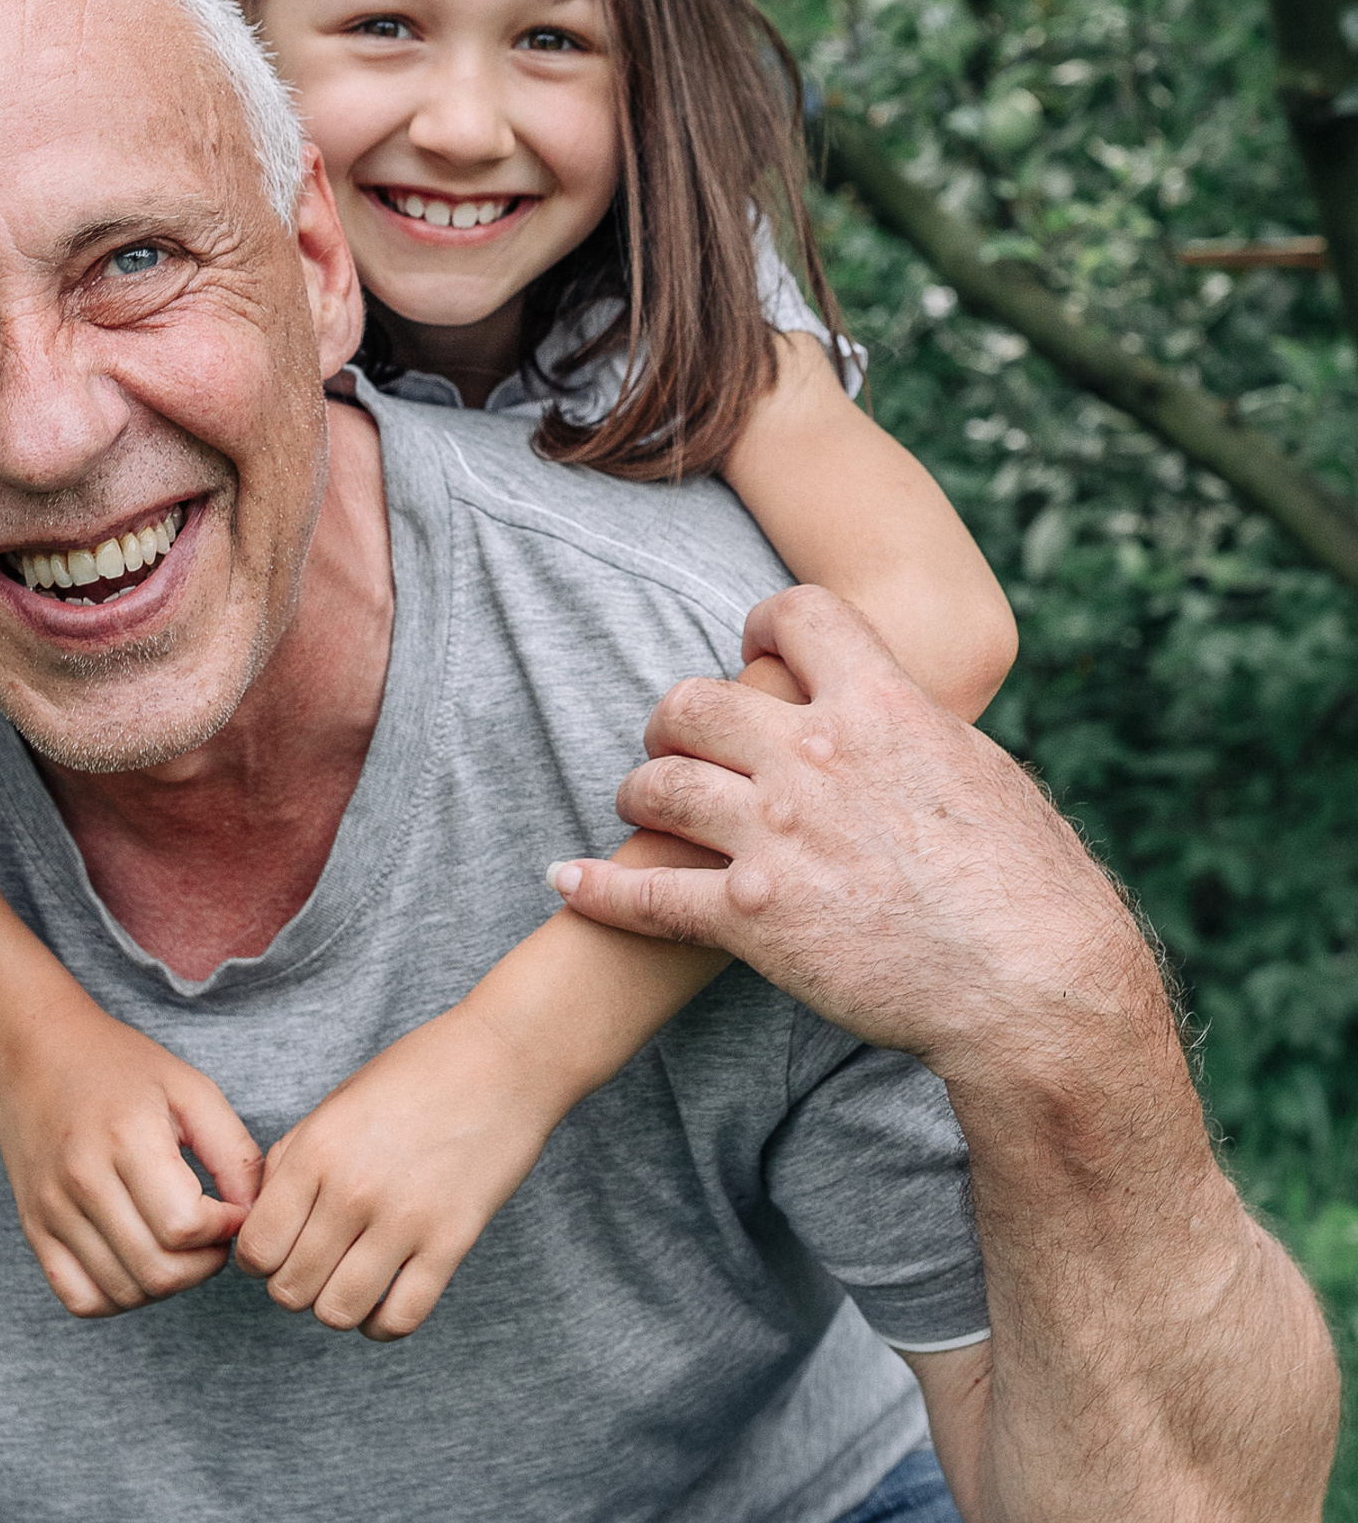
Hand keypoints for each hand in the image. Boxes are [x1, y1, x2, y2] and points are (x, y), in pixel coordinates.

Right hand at [0, 986, 262, 1318]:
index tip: (232, 1209)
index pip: (184, 1227)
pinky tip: (140, 1259)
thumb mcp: (190, 1089)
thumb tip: (255, 1212)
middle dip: (204, 1264)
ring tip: (181, 1244)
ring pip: (124, 1292)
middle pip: (157, 1271)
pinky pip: (82, 1299)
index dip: (224, 1230)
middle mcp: (82, 1181)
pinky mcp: (34, 1230)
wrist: (34, 1053)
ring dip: (168, 1282)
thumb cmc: (119, 1066)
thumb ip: (233, 1152)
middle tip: (214, 1234)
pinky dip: (120, 1296)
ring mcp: (52, 1211)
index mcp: (127, 1139)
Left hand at [234, 1001, 571, 1340]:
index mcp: (318, 1149)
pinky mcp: (452, 1240)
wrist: (504, 1058)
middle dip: (295, 1285)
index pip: (256, 1249)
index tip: (280, 1248)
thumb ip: (293, 1159)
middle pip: (290, 1290)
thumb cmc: (418, 1073)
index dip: (259, 1259)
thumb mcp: (338, 1102)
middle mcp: (353, 1189)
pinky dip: (383, 1323)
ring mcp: (405, 1219)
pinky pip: (400, 1318)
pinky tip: (385, 1297)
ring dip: (336, 1305)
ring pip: (337, 1313)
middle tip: (316, 1262)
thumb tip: (262, 1217)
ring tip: (350, 1278)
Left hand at [548, 584, 1151, 1082]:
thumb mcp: (984, 772)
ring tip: (640, 802)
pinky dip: (596, 888)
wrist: (1036, 987)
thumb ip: (918, 732)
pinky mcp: (748, 919)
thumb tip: (900, 712)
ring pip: (657, 783)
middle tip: (676, 739)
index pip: (796, 617)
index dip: (764, 625)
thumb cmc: (1035, 885)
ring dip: (638, 789)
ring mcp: (773, 837)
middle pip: (694, 700)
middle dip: (675, 716)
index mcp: (880, 708)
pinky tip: (567, 880)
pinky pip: (644, 895)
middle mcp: (813, 759)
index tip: (754, 650)